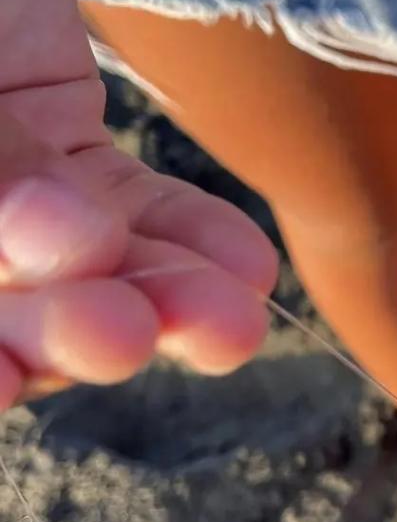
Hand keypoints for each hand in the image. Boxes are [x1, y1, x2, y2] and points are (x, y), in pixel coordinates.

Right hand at [0, 0, 275, 409]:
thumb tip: (71, 245)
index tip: (2, 378)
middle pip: (13, 306)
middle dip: (72, 328)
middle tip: (125, 334)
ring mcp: (8, 181)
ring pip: (94, 271)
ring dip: (164, 298)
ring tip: (225, 322)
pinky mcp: (71, 142)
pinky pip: (141, 210)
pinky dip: (195, 239)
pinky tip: (247, 267)